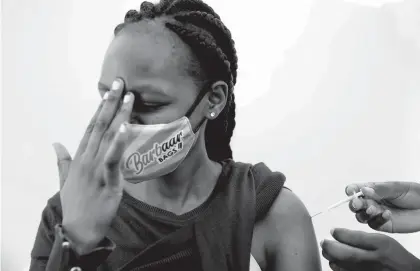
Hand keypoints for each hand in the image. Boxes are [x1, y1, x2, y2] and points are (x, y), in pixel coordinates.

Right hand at [52, 78, 133, 254]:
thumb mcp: (65, 179)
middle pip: (99, 126)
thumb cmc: (75, 204)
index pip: (90, 127)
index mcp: (79, 157)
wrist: (78, 230)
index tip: (108, 90)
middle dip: (110, 102)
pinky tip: (126, 127)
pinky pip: (113, 159)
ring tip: (128, 97)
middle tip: (120, 82)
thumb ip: (62, 160)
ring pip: (107, 137)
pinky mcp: (108, 181)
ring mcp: (96, 169)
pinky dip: (119, 142)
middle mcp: (87, 159)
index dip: (100, 108)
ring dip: (118, 115)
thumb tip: (55, 143)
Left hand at [321, 228, 419, 270]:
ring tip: (328, 251)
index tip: (332, 231)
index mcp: (379, 246)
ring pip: (340, 266)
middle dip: (330, 246)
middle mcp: (372, 261)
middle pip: (345, 254)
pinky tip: (335, 262)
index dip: (340, 234)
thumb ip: (360, 237)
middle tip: (324, 242)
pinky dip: (337, 267)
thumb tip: (337, 233)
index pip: (355, 238)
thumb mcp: (381, 240)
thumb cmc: (392, 254)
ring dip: (331, 257)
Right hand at [346, 182, 419, 232]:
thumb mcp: (397, 188)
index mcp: (372, 190)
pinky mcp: (382, 225)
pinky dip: (378, 220)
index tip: (352, 192)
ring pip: (360, 216)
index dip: (351, 190)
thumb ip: (380, 190)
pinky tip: (387, 214)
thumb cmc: (414, 194)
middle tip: (358, 204)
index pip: (355, 189)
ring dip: (364, 213)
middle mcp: (370, 202)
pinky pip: (374, 224)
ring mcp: (375, 214)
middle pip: (354, 204)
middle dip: (354, 204)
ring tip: (373, 210)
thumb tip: (363, 190)